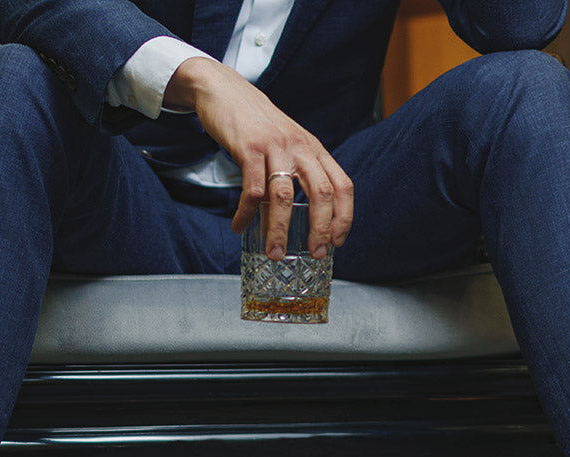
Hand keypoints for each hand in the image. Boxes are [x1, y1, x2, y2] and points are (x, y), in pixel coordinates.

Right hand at [165, 57, 352, 259]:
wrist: (224, 90)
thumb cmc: (256, 125)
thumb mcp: (287, 144)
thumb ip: (297, 173)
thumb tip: (299, 218)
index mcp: (314, 149)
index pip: (342, 185)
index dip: (344, 216)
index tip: (337, 242)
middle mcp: (300, 147)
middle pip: (321, 193)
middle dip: (320, 228)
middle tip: (315, 254)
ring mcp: (275, 146)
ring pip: (284, 196)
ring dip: (279, 229)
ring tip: (273, 252)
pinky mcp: (249, 147)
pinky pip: (252, 189)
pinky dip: (246, 213)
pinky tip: (240, 227)